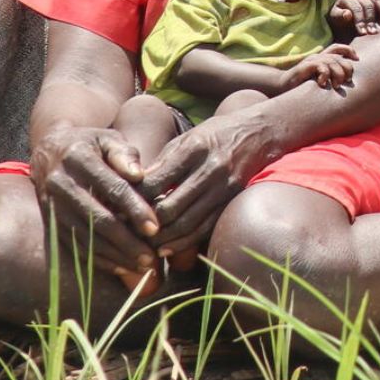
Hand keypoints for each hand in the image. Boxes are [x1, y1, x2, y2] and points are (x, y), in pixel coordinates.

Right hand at [28, 124, 160, 287]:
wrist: (49, 152)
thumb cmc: (90, 144)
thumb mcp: (107, 139)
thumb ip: (124, 154)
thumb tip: (139, 175)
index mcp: (78, 158)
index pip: (112, 187)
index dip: (134, 209)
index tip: (155, 227)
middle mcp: (61, 182)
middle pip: (97, 218)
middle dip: (126, 241)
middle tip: (152, 257)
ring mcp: (52, 205)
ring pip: (86, 236)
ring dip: (115, 255)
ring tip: (142, 267)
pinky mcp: (50, 222)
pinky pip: (75, 246)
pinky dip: (99, 260)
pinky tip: (122, 268)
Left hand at [139, 111, 270, 261]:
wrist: (260, 133)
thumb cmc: (217, 133)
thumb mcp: (188, 138)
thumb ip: (164, 161)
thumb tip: (134, 185)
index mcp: (193, 149)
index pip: (156, 181)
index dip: (134, 198)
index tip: (119, 207)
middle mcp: (210, 169)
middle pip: (169, 207)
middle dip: (146, 223)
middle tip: (127, 231)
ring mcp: (224, 187)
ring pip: (187, 222)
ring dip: (163, 237)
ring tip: (145, 243)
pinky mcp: (232, 200)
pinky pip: (205, 227)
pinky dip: (184, 241)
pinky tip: (168, 247)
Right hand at [290, 43, 358, 90]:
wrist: (281, 87)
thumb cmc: (302, 86)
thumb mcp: (319, 80)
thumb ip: (331, 78)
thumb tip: (348, 82)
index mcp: (322, 59)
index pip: (338, 48)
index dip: (349, 51)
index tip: (357, 60)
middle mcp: (317, 57)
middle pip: (338, 57)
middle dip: (347, 68)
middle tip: (347, 80)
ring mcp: (311, 61)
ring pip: (332, 61)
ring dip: (337, 73)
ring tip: (336, 85)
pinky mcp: (305, 67)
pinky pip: (320, 66)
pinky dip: (325, 74)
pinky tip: (323, 83)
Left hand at [330, 0, 379, 36]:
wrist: (345, 19)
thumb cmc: (340, 21)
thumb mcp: (335, 20)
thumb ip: (340, 16)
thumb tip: (347, 14)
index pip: (356, 8)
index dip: (360, 21)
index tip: (363, 33)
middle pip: (369, 5)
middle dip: (371, 20)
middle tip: (373, 33)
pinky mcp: (379, 0)